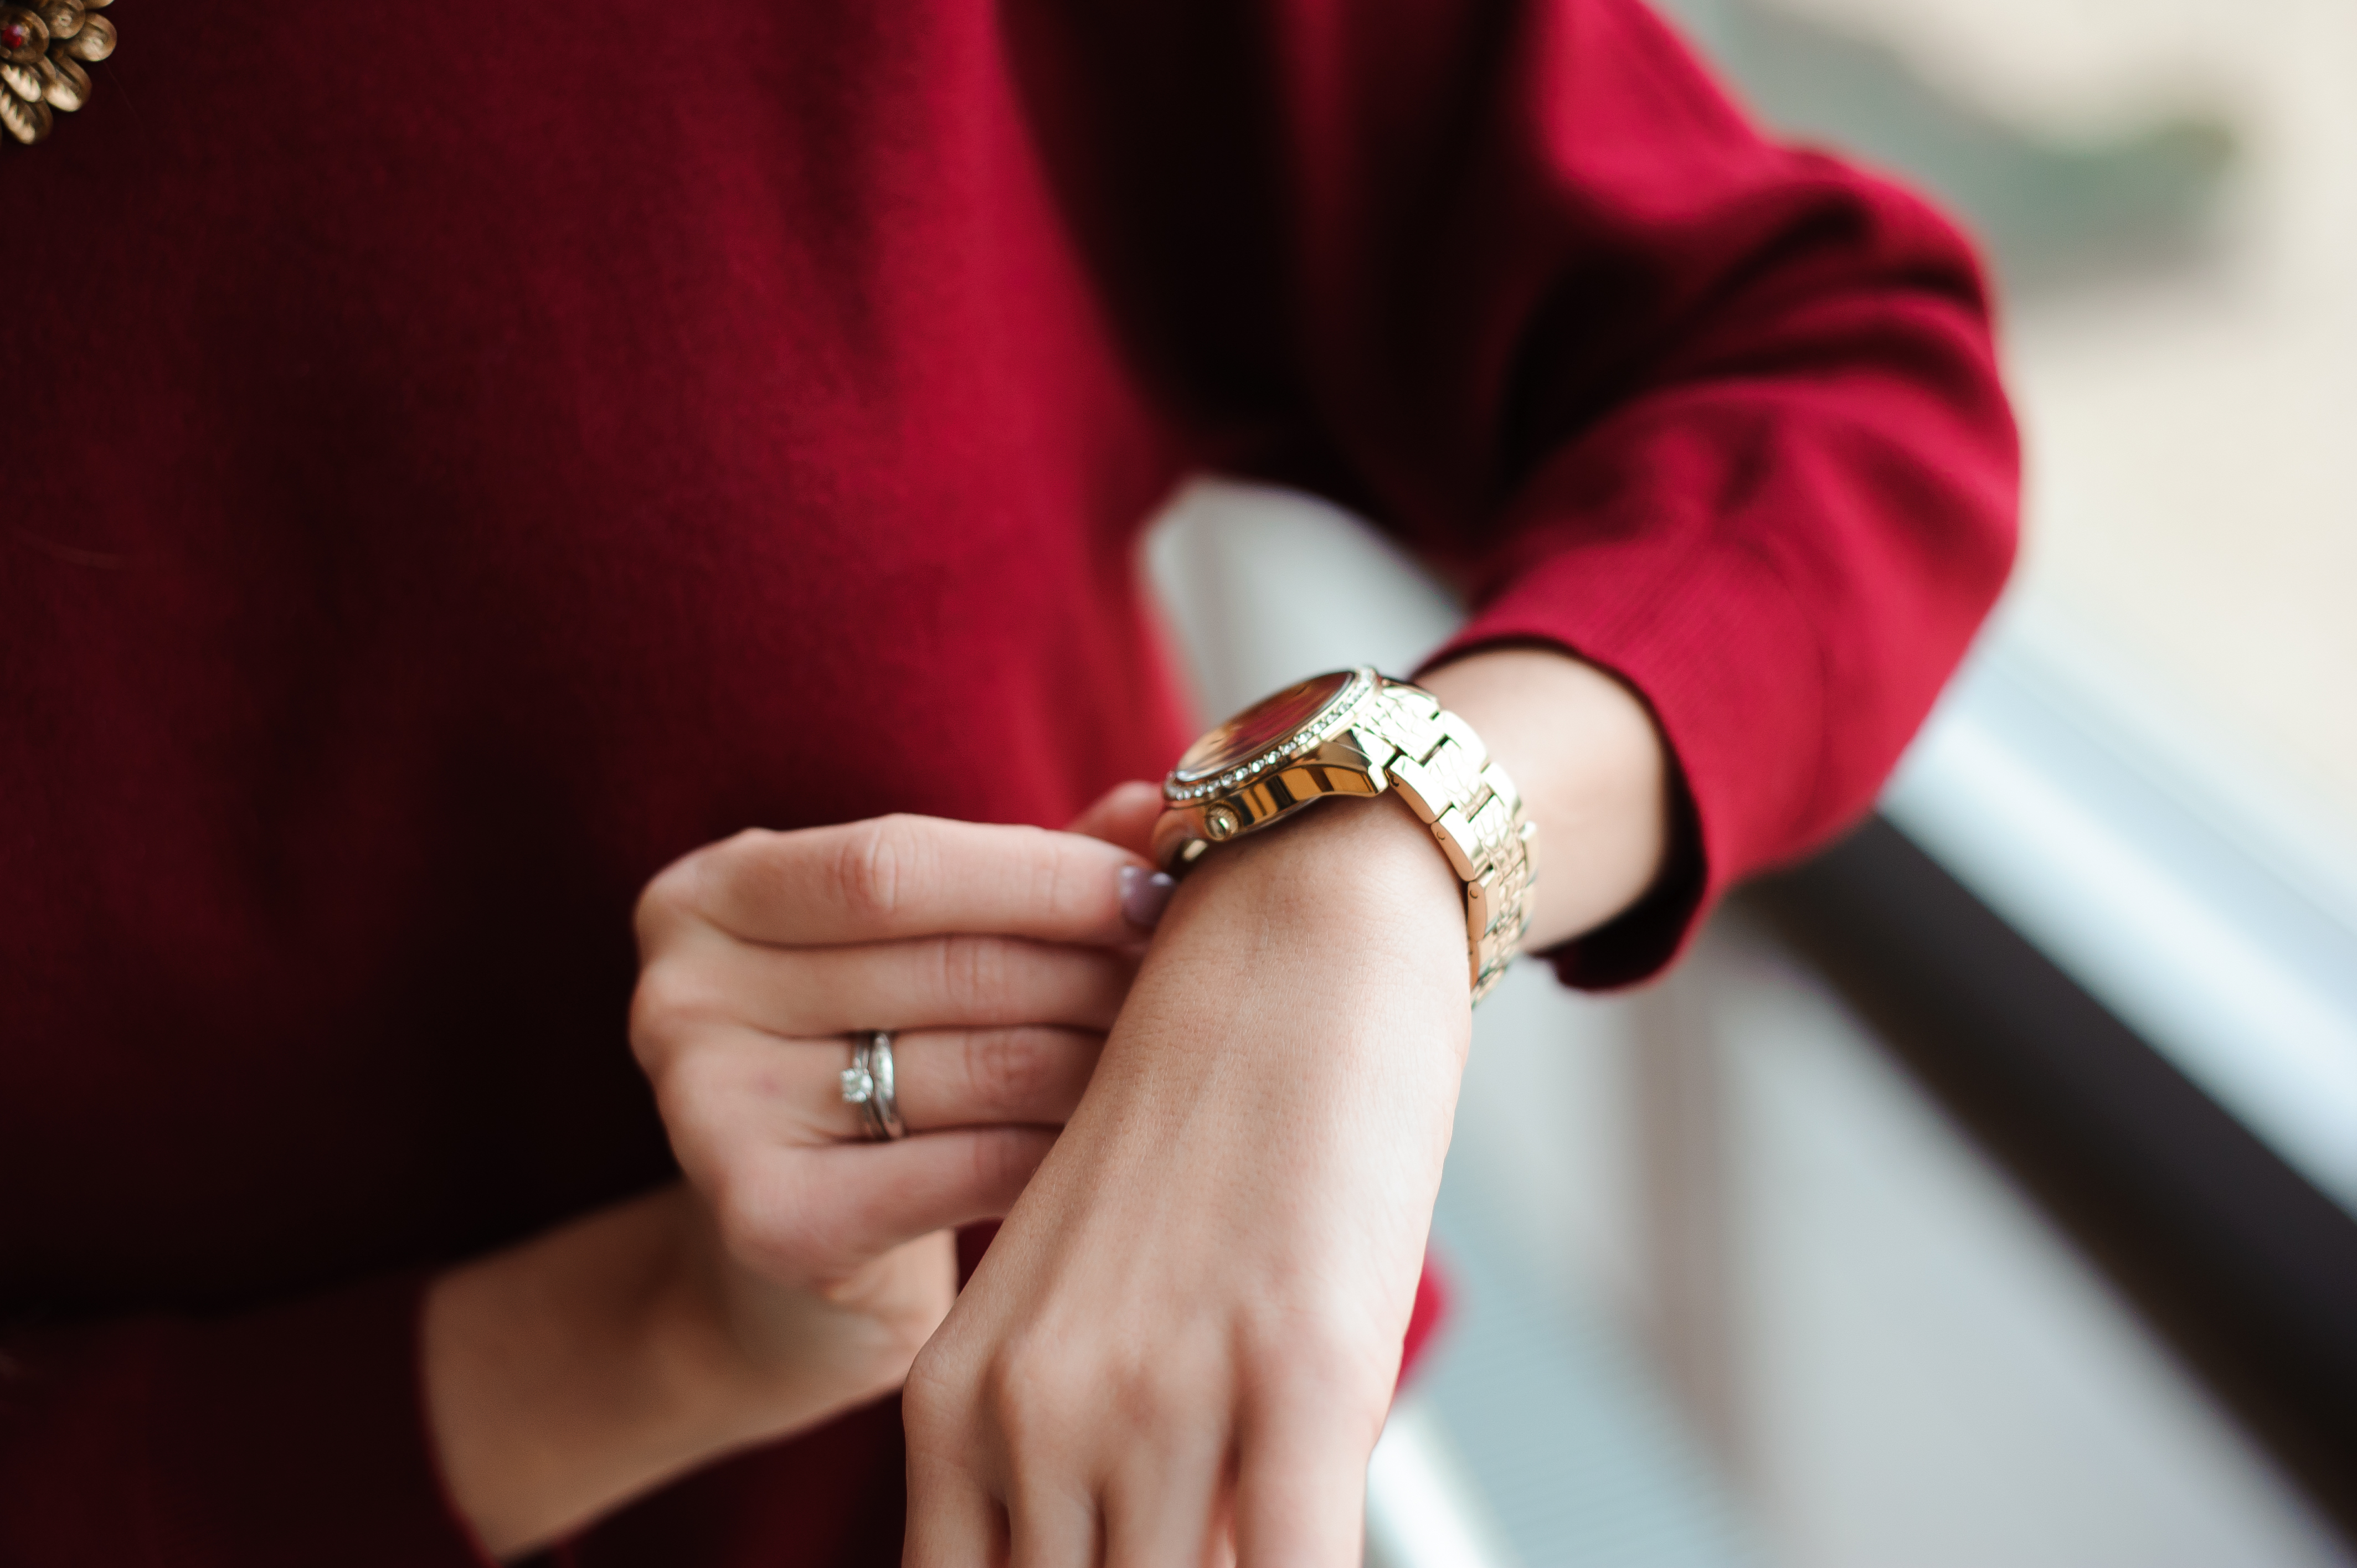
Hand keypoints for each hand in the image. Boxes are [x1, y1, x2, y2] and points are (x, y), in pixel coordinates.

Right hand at [425, 794, 1173, 1556]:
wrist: (791, 1263)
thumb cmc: (876, 1059)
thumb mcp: (926, 943)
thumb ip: (1021, 867)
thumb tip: (1158, 804)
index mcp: (705, 897)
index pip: (895, 865)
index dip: (1044, 875)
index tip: (1157, 887)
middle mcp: (676, 1000)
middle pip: (948, 966)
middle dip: (1094, 969)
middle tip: (1199, 978)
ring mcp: (709, 1118)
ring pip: (979, 1064)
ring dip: (1105, 1059)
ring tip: (1181, 1053)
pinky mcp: (769, 1225)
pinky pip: (973, 1164)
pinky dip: (1066, 1150)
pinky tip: (1124, 1143)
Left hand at [903, 801, 1470, 1564]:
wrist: (1289, 934)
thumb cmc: (1202, 1115)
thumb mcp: (1090, 1292)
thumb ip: (1067, 1443)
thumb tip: (1112, 1540)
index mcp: (963, 1401)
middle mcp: (1036, 1416)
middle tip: (1179, 1565)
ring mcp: (1161, 1400)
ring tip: (1264, 1548)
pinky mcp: (1296, 1374)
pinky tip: (1328, 1550)